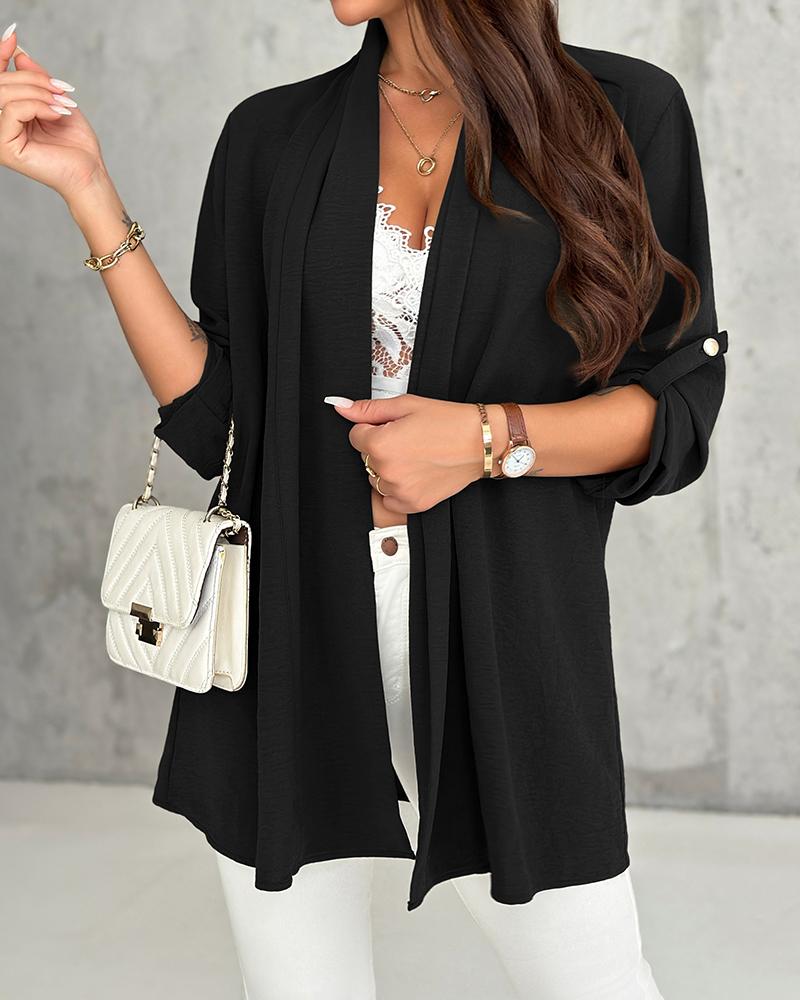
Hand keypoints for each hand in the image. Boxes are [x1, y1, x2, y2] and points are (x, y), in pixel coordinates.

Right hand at [0, 26, 104, 200]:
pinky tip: (57, 115)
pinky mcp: (5, 147)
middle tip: (61, 89)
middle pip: (2, 81)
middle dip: (34, 78)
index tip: (12, 34)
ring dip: (39, 92)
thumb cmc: (76, 143)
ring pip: (6, 93)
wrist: (90, 171)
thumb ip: (36, 78)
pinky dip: (38, 106)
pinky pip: (14, 110)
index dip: (1, 54)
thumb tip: (18, 52)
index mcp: (8, 113)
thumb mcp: (56, 100)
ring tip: (62, 104)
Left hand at [329, 394, 500, 514]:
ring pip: (376, 479)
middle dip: (380, 448)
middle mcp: (386, 471)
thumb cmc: (448, 421)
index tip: (393, 426)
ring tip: (415, 456)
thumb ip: (369, 409)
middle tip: (409, 440)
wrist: (481, 443)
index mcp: (380, 444)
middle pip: (365, 458)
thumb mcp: (406, 405)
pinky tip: (416, 473)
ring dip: (388, 469)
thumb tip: (341, 406)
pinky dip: (397, 488)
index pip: (355, 437)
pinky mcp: (413, 504)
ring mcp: (399, 490)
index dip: (373, 428)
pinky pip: (389, 498)